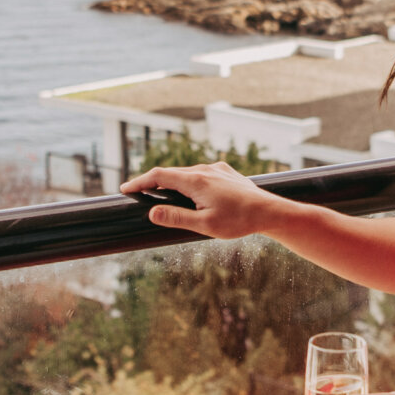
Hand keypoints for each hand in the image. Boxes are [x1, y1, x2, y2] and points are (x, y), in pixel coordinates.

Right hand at [120, 159, 273, 239]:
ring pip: (187, 174)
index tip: (125, 189)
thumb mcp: (204, 225)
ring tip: (162, 196)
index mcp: (195, 180)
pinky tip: (191, 195)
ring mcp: (216, 169)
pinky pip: (201, 175)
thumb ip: (176, 218)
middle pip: (171, 174)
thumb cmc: (238, 221)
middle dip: (153, 183)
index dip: (139, 182)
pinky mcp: (225, 172)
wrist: (269, 211)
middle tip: (138, 194)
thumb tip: (152, 213)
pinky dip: (189, 182)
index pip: (158, 176)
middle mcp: (204, 169)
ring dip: (172, 184)